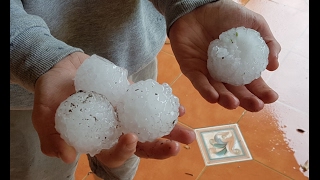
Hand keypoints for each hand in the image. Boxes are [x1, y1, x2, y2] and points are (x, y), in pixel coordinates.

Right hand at [32, 52, 194, 166]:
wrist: (61, 68)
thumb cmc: (51, 94)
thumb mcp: (45, 115)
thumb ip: (52, 137)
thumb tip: (67, 157)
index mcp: (98, 139)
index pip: (114, 154)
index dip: (124, 151)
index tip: (131, 138)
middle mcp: (115, 129)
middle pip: (140, 145)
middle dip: (159, 148)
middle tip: (176, 147)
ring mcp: (126, 112)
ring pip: (150, 125)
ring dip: (169, 129)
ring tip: (187, 131)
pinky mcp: (132, 96)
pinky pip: (150, 103)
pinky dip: (164, 106)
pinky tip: (178, 106)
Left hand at [169, 0, 280, 111]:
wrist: (199, 6)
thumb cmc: (226, 14)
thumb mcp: (254, 24)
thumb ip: (267, 42)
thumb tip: (274, 65)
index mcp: (240, 64)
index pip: (252, 82)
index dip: (262, 91)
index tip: (271, 98)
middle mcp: (225, 72)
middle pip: (236, 91)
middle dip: (246, 100)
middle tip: (256, 106)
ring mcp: (208, 72)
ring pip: (217, 90)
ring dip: (226, 99)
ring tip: (234, 103)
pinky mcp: (191, 69)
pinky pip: (199, 82)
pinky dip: (206, 90)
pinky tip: (214, 97)